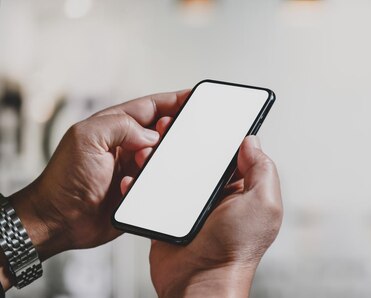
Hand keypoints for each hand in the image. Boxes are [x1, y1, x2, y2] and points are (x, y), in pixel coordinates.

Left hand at [8, 90, 188, 259]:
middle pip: (164, 131)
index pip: (152, 107)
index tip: (195, 98)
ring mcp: (135, 168)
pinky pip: (160, 183)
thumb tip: (152, 135)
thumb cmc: (64, 179)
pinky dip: (152, 183)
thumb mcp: (87, 138)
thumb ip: (121, 125)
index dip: (175, 101)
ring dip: (158, 161)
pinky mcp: (140, 191)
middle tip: (166, 138)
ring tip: (141, 165)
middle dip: (170, 133)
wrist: (59, 220)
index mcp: (115, 125)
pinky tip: (130, 186)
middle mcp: (127, 145)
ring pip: (165, 157)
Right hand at [129, 136, 282, 297]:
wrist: (201, 282)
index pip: (231, 153)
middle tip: (169, 126)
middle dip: (184, 141)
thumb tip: (251, 141)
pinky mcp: (166, 216)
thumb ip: (262, 170)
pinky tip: (137, 174)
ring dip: (160, 158)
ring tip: (149, 147)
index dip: (220, 134)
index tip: (204, 116)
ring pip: (173, 171)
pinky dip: (143, 183)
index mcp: (241, 189)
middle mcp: (216, 195)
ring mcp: (189, 206)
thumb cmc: (236, 249)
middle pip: (198, 158)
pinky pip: (152, 193)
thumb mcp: (263, 204)